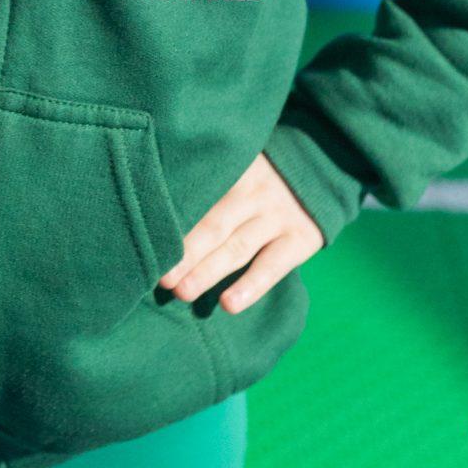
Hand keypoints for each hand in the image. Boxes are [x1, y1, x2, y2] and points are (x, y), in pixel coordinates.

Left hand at [156, 153, 324, 313]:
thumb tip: (154, 202)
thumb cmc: (258, 175)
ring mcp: (278, 215)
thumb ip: (206, 178)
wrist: (320, 170)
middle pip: (213, 225)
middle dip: (185, 253)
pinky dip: (250, 287)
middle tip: (160, 277)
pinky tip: (229, 304)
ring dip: (208, 272)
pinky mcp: (300, 239)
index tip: (147, 238)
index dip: (171, 219)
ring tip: (182, 292)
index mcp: (234, 168)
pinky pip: (272, 266)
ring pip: (237, 248)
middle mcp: (256, 190)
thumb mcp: (236, 163)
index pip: (198, 195)